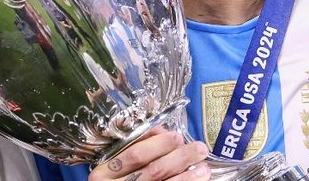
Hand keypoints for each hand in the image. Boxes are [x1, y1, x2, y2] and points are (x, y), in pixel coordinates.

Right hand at [88, 128, 210, 180]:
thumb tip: (162, 132)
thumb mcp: (116, 164)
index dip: (159, 144)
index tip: (178, 136)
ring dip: (187, 177)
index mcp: (104, 172)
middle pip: (153, 171)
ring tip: (204, 168)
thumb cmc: (115, 179)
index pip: (135, 155)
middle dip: (179, 158)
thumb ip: (135, 147)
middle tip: (199, 149)